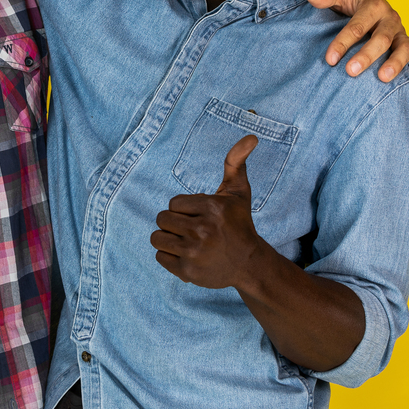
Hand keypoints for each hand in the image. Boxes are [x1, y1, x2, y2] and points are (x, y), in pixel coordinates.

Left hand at [151, 135, 265, 289]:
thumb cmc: (239, 224)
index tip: (199, 216)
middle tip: (191, 229)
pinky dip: (169, 256)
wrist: (249, 263)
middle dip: (174, 223)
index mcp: (212, 207)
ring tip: (186, 241)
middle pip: (162, 219)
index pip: (173, 203)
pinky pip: (160, 257)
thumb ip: (236, 162)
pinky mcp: (188, 271)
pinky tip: (186, 255)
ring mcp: (195, 252)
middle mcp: (203, 230)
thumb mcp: (239, 192)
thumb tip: (251, 137)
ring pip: (157, 238)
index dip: (184, 209)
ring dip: (168, 239)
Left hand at [306, 0, 408, 83]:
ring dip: (396, 63)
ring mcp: (400, 32)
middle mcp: (390, 19)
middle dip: (366, 55)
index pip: (358, 26)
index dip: (343, 42)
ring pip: (404, 48)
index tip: (330, 59)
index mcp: (374, 5)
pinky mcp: (405, 44)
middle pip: (381, 39)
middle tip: (350, 72)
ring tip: (383, 78)